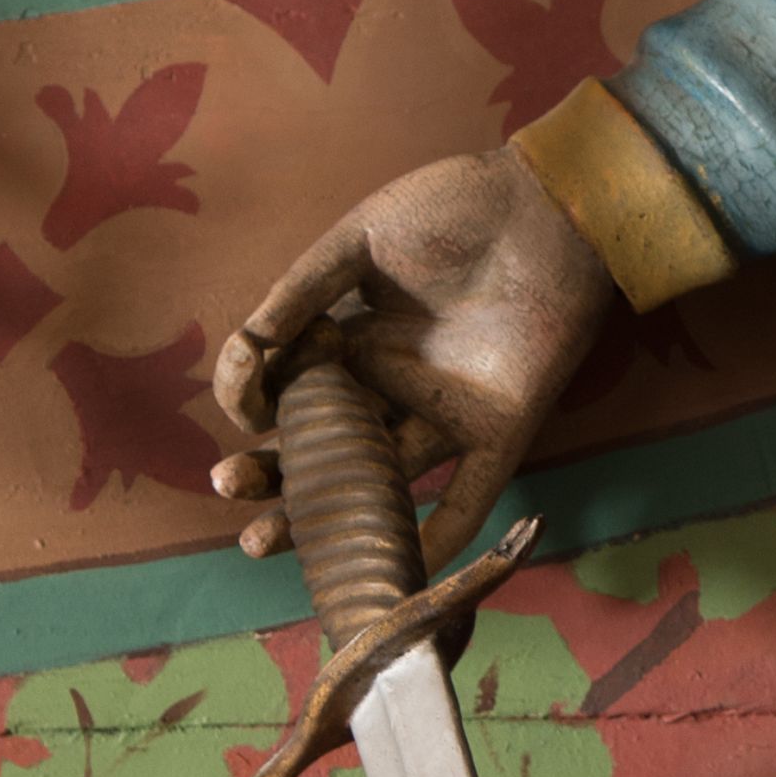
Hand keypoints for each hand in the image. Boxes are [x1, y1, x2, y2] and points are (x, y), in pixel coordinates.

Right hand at [208, 148, 615, 569]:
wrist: (547, 206)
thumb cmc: (455, 208)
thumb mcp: (360, 241)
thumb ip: (301, 291)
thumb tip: (244, 348)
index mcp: (356, 342)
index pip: (289, 391)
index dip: (254, 400)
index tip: (242, 392)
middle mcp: (394, 388)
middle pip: (322, 449)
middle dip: (268, 475)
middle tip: (228, 486)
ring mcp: (444, 416)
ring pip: (377, 485)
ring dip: (324, 518)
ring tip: (259, 541)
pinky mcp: (499, 435)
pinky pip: (466, 501)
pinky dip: (434, 538)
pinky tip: (392, 570)